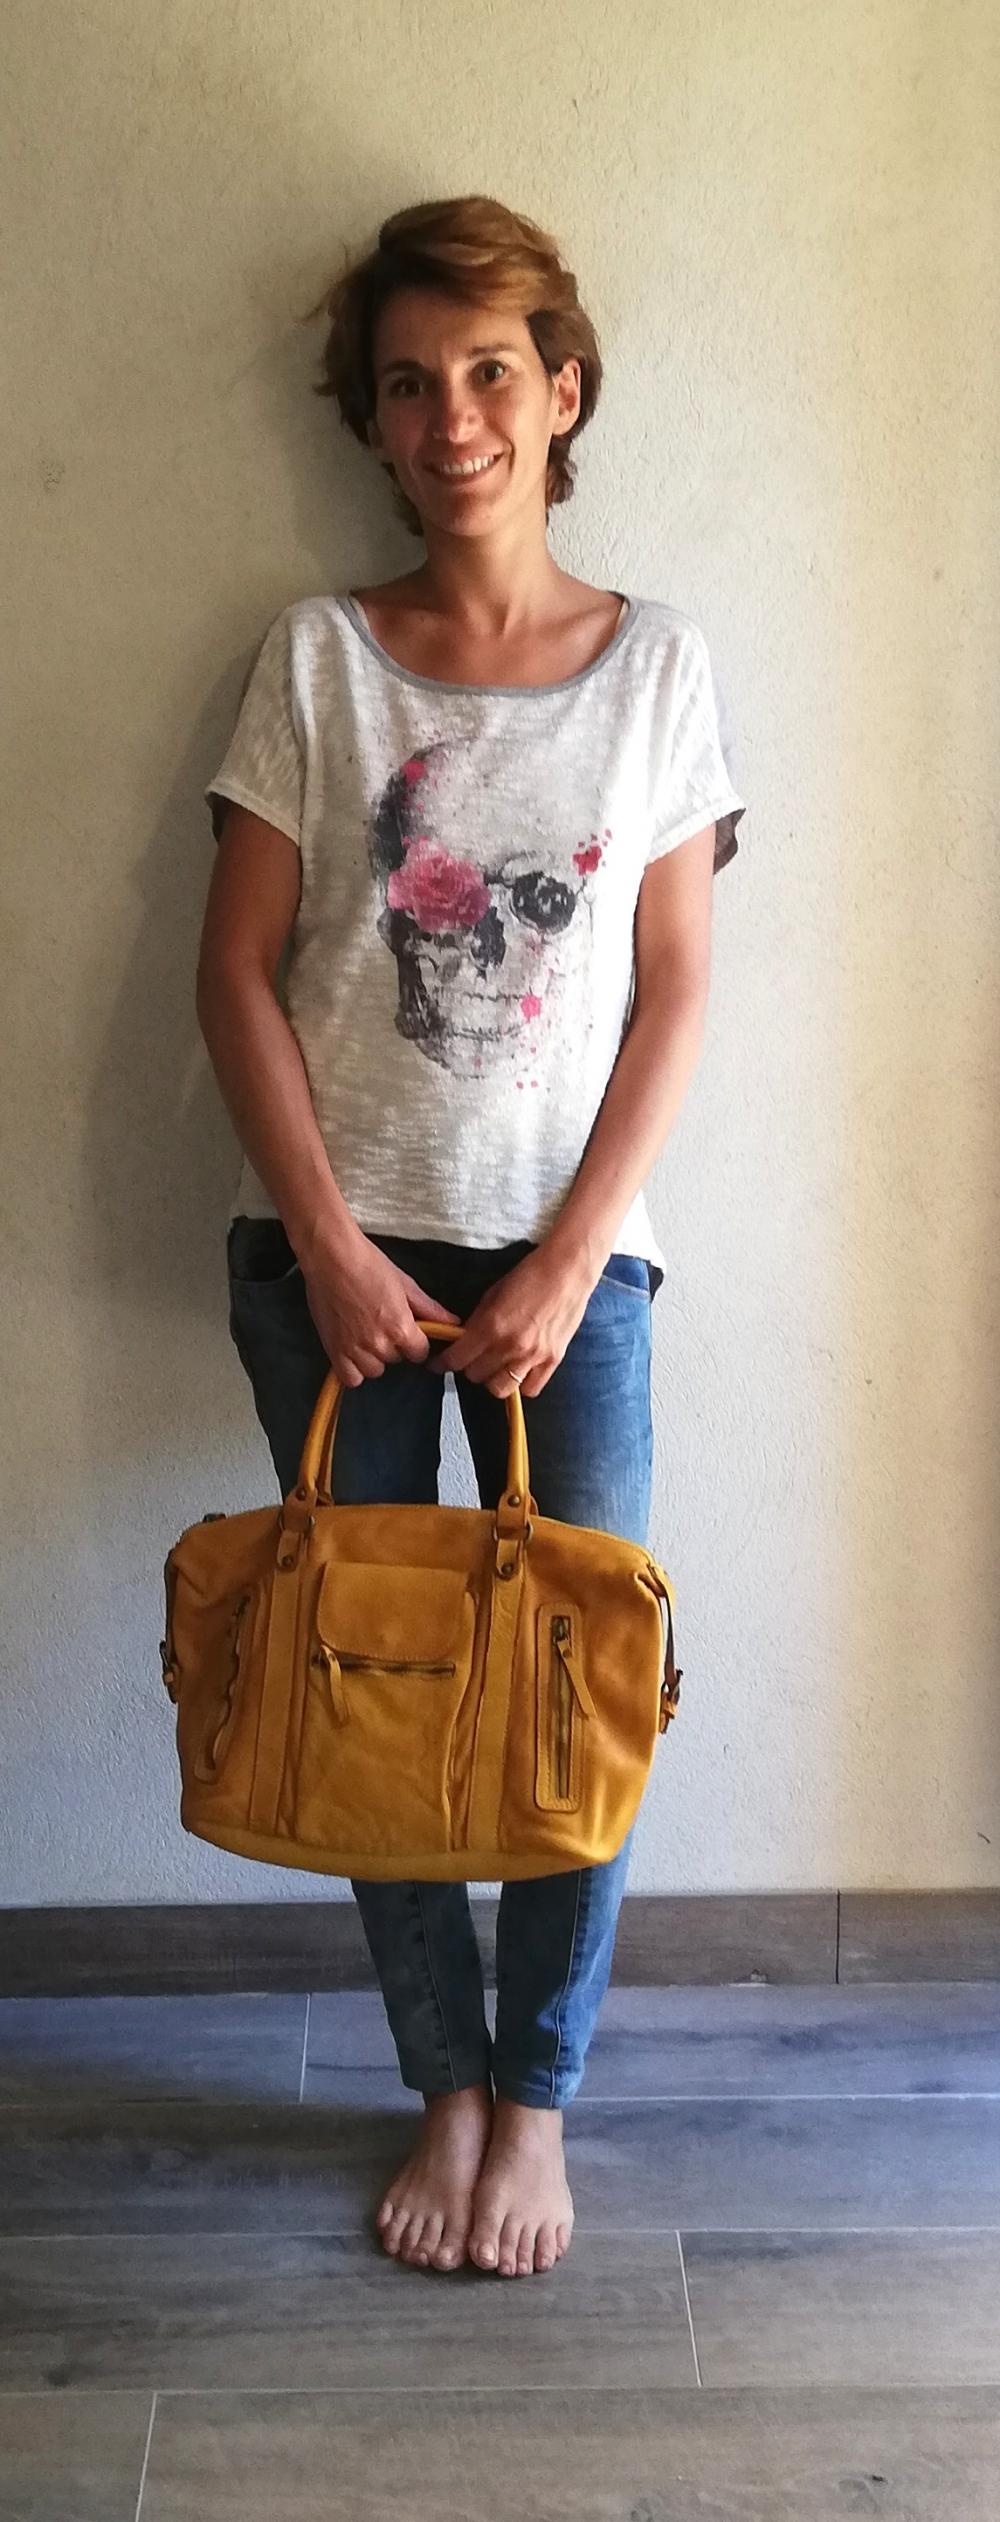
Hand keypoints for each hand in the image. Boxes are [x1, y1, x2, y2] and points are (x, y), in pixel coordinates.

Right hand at [298, 1227, 460, 1387]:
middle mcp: (379, 1343)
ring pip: (374, 1370)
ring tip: (364, 1334)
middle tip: (380, 1324)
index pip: (419, 1353)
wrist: (331, 1257)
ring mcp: (355, 1349)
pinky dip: (353, 1369)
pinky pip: (350, 1377)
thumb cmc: (368, 1264)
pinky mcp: (334, 1351)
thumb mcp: (405, 1284)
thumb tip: (452, 1323)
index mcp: (401, 1328)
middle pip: (396, 1360)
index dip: (415, 1342)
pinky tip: (352, 1351)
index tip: (407, 1332)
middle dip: (392, 1345)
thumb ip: (429, 1309)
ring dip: (373, 1357)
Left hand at [425, 1245, 594, 1399]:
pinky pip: (530, 1389)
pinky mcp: (553, 1360)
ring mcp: (533, 1356)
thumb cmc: (530, 1276)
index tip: (439, 1363)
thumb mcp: (493, 1294)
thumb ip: (477, 1321)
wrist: (568, 1270)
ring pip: (500, 1388)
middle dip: (469, 1367)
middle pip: (476, 1376)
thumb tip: (463, 1340)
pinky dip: (521, 1384)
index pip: (457, 1359)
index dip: (443, 1363)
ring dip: (493, 1379)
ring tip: (496, 1366)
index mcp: (491, 1327)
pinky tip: (519, 1369)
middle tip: (472, 1357)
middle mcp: (511, 1346)